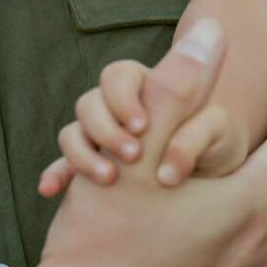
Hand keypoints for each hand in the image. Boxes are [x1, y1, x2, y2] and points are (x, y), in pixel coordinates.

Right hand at [39, 21, 247, 195]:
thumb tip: (174, 159)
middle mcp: (119, 110)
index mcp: (146, 88)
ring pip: (73, 132)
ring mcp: (102, 139)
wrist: (217, 182)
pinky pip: (63, 169)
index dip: (124, 97)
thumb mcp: (217, 137)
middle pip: (89, 102)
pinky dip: (56, 176)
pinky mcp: (93, 169)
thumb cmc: (217, 149)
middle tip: (132, 155)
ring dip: (82, 152)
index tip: (142, 126)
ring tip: (108, 178)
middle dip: (104, 127)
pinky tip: (49, 189)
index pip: (118, 76)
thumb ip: (202, 132)